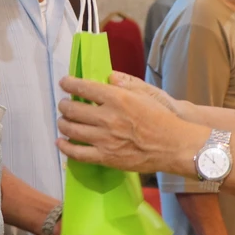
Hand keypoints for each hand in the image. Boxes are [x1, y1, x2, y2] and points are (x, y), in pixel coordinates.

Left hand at [57, 75, 209, 174]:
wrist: (173, 145)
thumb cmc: (161, 118)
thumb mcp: (144, 93)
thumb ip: (123, 83)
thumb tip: (107, 77)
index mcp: (116, 98)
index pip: (84, 87)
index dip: (69, 84)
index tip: (64, 82)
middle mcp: (107, 117)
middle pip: (73, 109)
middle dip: (64, 105)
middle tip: (63, 104)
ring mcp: (104, 138)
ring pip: (72, 130)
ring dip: (63, 123)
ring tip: (63, 121)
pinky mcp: (106, 157)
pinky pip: (78, 154)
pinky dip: (66, 147)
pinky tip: (61, 143)